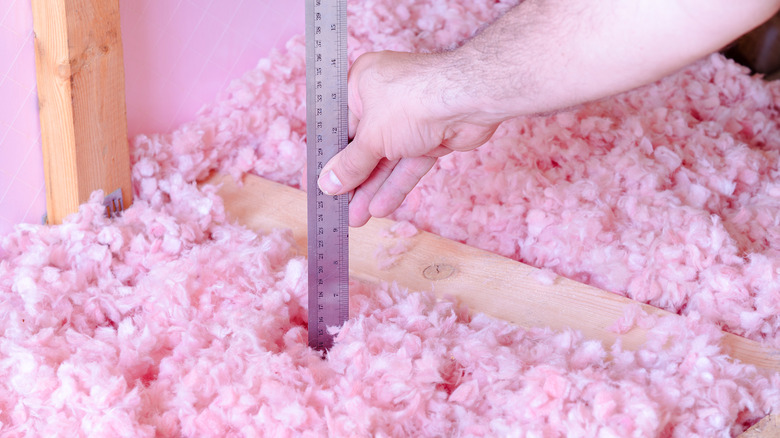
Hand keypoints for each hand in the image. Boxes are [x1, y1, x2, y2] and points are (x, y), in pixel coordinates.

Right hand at [317, 51, 500, 226]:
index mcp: (361, 84)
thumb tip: (327, 184)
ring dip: (372, 189)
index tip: (321, 183)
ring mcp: (409, 119)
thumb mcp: (371, 138)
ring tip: (355, 219)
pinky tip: (380, 209)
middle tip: (338, 209)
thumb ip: (349, 164)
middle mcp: (384, 98)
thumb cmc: (411, 102)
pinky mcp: (431, 137)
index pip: (339, 125)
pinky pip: (408, 164)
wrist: (468, 99)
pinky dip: (396, 185)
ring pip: (386, 159)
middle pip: (364, 146)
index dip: (331, 157)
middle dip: (353, 181)